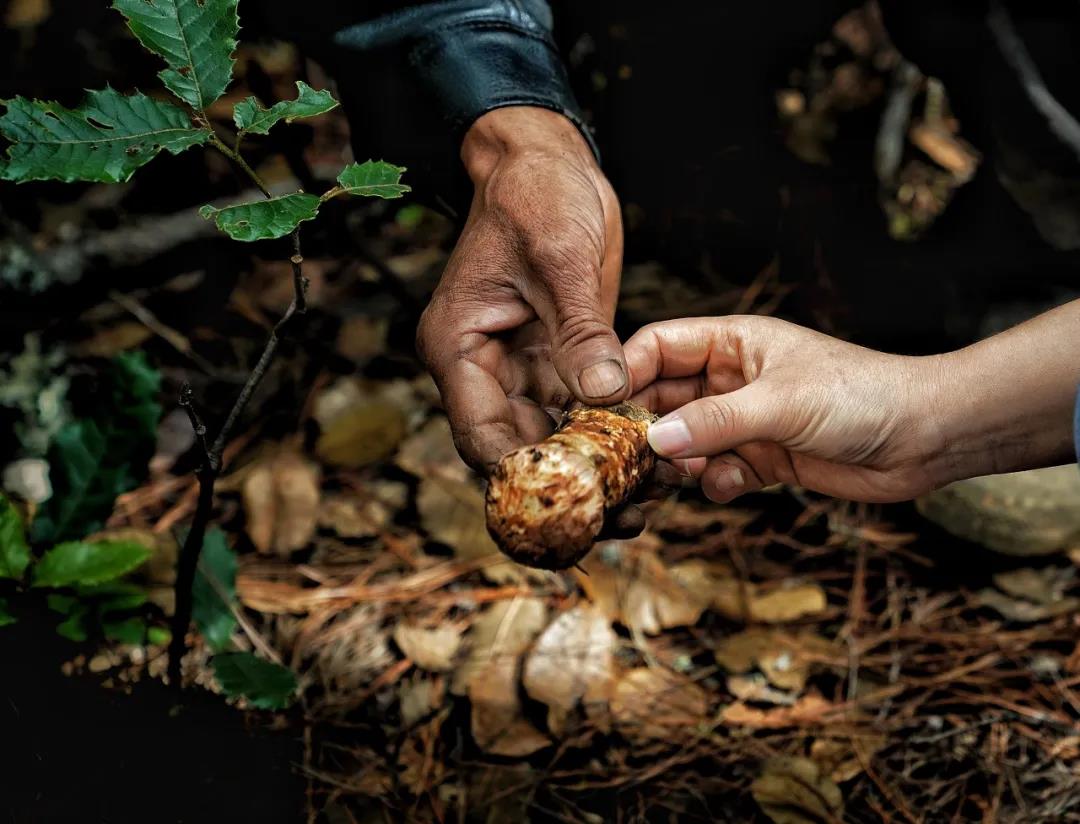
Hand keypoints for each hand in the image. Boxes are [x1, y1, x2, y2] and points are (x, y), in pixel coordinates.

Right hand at [417, 107, 627, 471]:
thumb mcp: (559, 259)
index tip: (570, 502)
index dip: (521, 472)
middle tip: (616, 515)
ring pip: (548, 437)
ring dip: (588, 466)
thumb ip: (580, 331)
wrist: (550, 166)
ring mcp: (519, 367)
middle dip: (562, 483)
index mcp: (459, 346)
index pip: (479, 431)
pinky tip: (641, 458)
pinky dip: (603, 435)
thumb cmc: (537, 197)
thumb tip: (605, 397)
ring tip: (639, 498)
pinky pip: (575, 412)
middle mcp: (483, 366)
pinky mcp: (554, 359)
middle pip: (514, 447)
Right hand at [624, 316, 947, 502]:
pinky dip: (714, 482)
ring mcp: (744, 420)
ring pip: (685, 440)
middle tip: (625, 457)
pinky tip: (731, 484)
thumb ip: (716, 422)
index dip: (625, 372)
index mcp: (732, 343)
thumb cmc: (861, 396)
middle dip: (645, 427)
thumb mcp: (782, 402)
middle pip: (662, 398)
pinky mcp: (762, 457)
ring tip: (679, 475)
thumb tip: (655, 440)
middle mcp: (730, 379)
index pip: (658, 347)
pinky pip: (715, 471)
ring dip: (678, 461)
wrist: (924, 438)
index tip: (599, 407)